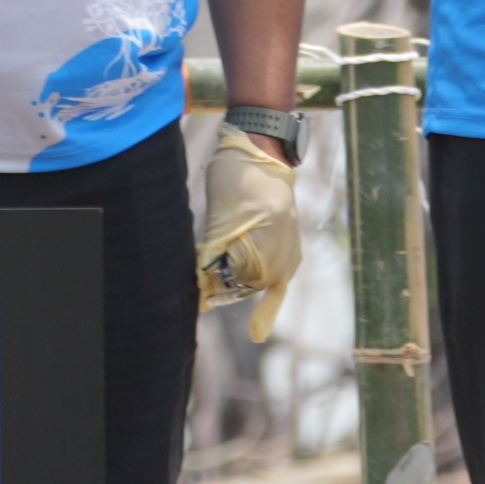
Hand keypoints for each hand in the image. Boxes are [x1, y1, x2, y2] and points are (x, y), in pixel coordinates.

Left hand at [196, 120, 308, 317]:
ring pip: (257, 284)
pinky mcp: (290, 250)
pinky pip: (279, 284)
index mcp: (265, 238)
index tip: (195, 290)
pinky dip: (267, 303)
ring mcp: (289, 251)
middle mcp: (282, 249)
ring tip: (213, 289)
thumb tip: (204, 284)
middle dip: (222, 287)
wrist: (262, 151)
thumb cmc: (234, 175)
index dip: (212, 284)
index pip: (234, 277)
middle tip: (200, 291)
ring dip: (237, 288)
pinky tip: (258, 332)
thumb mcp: (219, 213)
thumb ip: (215, 249)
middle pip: (246, 284)